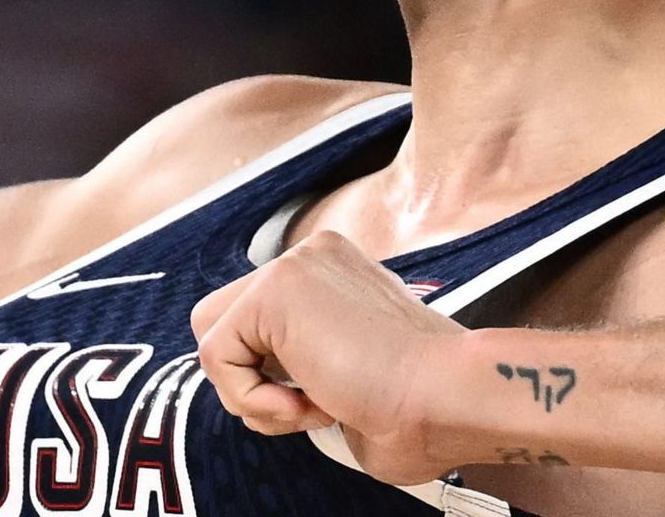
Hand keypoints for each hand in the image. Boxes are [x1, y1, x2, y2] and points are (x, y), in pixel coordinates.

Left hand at [190, 230, 467, 483]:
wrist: (450, 398)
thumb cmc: (418, 408)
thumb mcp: (345, 374)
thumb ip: (299, 363)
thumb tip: (246, 383)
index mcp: (333, 273)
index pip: (256, 325)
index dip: (273, 379)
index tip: (328, 401)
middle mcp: (311, 257)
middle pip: (223, 323)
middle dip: (252, 381)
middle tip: (311, 405)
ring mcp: (292, 265)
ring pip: (214, 339)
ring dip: (254, 395)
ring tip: (318, 404)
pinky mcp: (274, 289)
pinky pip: (216, 355)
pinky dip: (252, 399)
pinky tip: (310, 402)